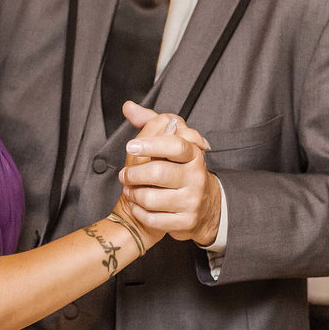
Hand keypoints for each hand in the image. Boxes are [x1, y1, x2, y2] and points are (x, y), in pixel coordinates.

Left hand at [119, 102, 218, 245]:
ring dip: (133, 193)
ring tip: (131, 189)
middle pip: (158, 172)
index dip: (151, 144)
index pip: (175, 145)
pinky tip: (138, 205)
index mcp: (193, 154)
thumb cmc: (180, 170)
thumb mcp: (169, 143)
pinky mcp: (185, 222)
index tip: (131, 146)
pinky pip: (152, 218)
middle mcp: (196, 177)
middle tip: (125, 175)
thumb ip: (150, 123)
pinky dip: (138, 211)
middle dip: (134, 174)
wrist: (202, 207)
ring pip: (151, 198)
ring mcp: (192, 201)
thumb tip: (129, 107)